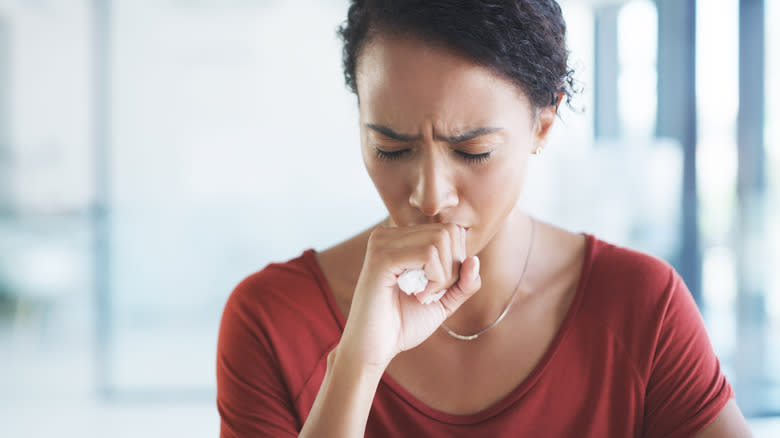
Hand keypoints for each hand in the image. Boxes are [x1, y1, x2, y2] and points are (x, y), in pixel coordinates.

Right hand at [338, 223, 481, 369]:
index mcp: (399, 239)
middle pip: (448, 232)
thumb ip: (463, 282)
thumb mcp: (443, 301)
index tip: (439, 288)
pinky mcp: (381, 258)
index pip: (449, 230)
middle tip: (434, 293)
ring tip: (425, 296)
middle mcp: (388, 234)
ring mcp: (382, 243)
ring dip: (444, 275)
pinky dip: (435, 279)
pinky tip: (420, 296)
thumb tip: (475, 260)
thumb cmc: (402, 325)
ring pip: (440, 240)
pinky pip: (428, 254)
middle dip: (453, 267)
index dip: (457, 261)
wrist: (372, 350)